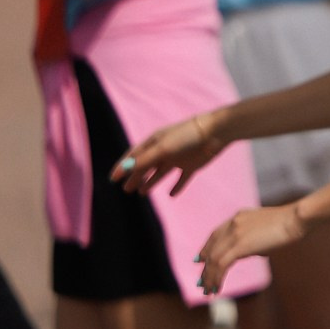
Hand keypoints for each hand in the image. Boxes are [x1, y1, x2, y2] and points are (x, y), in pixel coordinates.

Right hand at [116, 112, 230, 197]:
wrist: (216, 133)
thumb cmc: (186, 137)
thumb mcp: (162, 149)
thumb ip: (144, 160)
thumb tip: (125, 169)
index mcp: (155, 141)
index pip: (135, 155)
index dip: (124, 166)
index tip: (113, 179)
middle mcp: (165, 150)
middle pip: (147, 165)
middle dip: (136, 176)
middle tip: (126, 189)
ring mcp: (178, 158)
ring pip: (161, 172)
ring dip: (151, 182)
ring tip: (140, 192)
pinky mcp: (192, 165)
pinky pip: (182, 178)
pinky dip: (177, 186)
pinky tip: (172, 195)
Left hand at [195, 203, 306, 293]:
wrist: (296, 218)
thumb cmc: (292, 222)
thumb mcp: (268, 227)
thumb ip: (257, 238)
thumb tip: (256, 251)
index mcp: (239, 217)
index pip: (215, 235)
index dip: (206, 249)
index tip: (201, 260)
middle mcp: (233, 224)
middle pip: (212, 249)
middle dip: (206, 268)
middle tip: (202, 282)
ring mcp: (235, 234)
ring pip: (214, 259)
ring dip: (209, 276)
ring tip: (208, 290)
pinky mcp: (240, 246)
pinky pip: (222, 265)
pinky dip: (217, 278)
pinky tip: (217, 287)